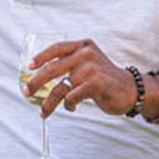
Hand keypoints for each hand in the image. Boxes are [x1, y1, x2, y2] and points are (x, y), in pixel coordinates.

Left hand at [23, 38, 137, 117]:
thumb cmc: (105, 78)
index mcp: (83, 46)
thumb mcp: (89, 63)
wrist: (132, 89)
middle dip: (36, 82)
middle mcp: (86, 54)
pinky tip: (71, 107)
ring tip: (43, 112)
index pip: (57, 48)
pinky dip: (68, 105)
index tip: (29, 66)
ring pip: (60, 87)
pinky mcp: (95, 84)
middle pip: (52, 69)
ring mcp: (91, 68)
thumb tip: (41, 72)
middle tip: (27, 92)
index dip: (41, 57)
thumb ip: (70, 62)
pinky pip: (71, 97)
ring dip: (49, 102)